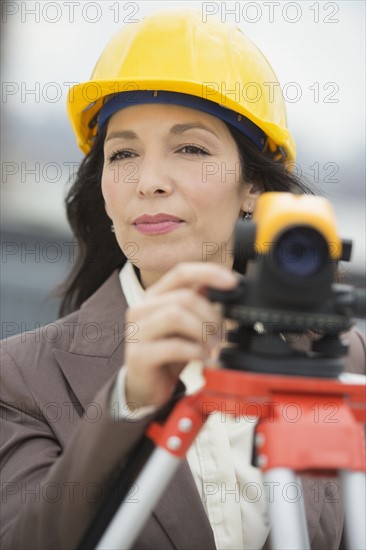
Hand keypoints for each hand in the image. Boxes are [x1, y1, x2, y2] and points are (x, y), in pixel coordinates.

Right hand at [124, 263, 237, 407]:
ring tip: (211, 347)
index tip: (233, 282)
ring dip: (202, 332)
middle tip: (221, 335)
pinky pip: (173, 346)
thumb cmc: (168, 354)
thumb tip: (221, 282)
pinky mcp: (139, 355)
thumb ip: (198, 302)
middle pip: (184, 297)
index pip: (181, 272)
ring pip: (176, 316)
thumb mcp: (186, 325)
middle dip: (210, 316)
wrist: (146, 388)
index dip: (209, 273)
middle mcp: (141, 309)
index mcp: (154, 297)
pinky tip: (201, 358)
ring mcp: (137, 331)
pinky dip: (195, 352)